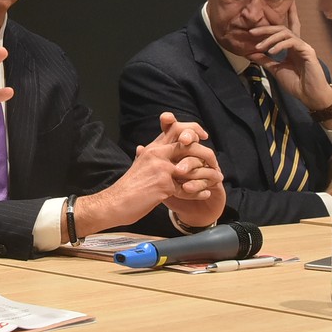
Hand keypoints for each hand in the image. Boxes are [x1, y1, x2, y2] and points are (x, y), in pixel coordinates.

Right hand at [72, 113, 221, 235]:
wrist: (116, 202)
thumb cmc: (128, 187)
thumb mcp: (139, 165)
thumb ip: (149, 156)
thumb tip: (144, 148)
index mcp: (152, 148)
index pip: (175, 129)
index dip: (192, 130)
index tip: (202, 137)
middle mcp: (156, 154)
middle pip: (188, 144)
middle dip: (205, 153)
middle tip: (214, 164)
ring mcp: (160, 168)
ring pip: (191, 166)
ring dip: (206, 175)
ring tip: (216, 179)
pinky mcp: (163, 184)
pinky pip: (187, 188)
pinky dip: (197, 192)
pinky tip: (204, 194)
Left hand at [247, 1, 331, 122]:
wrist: (309, 95)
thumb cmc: (296, 83)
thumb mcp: (275, 69)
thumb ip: (264, 60)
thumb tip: (249, 52)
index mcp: (290, 47)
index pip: (284, 30)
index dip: (275, 21)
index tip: (264, 15)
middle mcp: (297, 43)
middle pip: (281, 28)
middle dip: (266, 28)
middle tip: (251, 32)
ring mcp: (303, 46)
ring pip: (285, 33)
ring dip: (270, 39)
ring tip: (259, 47)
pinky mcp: (308, 51)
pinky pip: (292, 42)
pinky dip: (280, 45)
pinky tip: (271, 51)